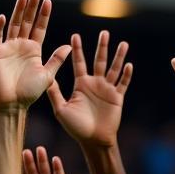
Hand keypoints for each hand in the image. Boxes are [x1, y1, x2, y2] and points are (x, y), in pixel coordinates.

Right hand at [0, 0, 70, 109]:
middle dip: (31, 7)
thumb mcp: (47, 75)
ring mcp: (9, 48)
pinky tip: (4, 17)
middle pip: (27, 22)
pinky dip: (0, 27)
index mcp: (34, 50)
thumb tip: (70, 46)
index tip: (48, 2)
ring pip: (14, 25)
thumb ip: (56, 60)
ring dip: (18, 11)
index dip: (43, 15)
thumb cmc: (30, 93)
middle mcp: (21, 46)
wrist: (13, 104)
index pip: (39, 28)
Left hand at [47, 32, 132, 146]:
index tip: (75, 35)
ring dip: (118, 56)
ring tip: (122, 43)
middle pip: (99, 60)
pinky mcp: (117, 98)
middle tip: (104, 32)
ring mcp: (107, 90)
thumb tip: (46, 77)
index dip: (77, 50)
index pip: (79, 63)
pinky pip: (122, 84)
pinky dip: (126, 75)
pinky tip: (128, 65)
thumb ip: (54, 93)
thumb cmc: (76, 128)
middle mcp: (95, 84)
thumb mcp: (61, 109)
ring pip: (114, 69)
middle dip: (102, 47)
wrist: (93, 141)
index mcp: (81, 84)